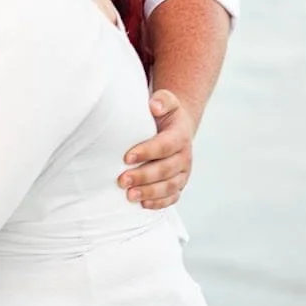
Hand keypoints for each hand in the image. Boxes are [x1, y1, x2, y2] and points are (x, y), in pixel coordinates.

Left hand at [119, 90, 193, 208]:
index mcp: (180, 136)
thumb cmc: (162, 115)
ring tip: (129, 196)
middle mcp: (184, 156)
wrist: (176, 128)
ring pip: (170, 186)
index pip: (165, 146)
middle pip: (166, 170)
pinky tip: (143, 205)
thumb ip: (162, 100)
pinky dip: (159, 203)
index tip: (126, 157)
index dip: (147, 152)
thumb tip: (154, 106)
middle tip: (121, 181)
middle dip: (144, 176)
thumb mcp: (166, 102)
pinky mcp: (178, 184)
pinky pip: (172, 197)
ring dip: (149, 192)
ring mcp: (182, 173)